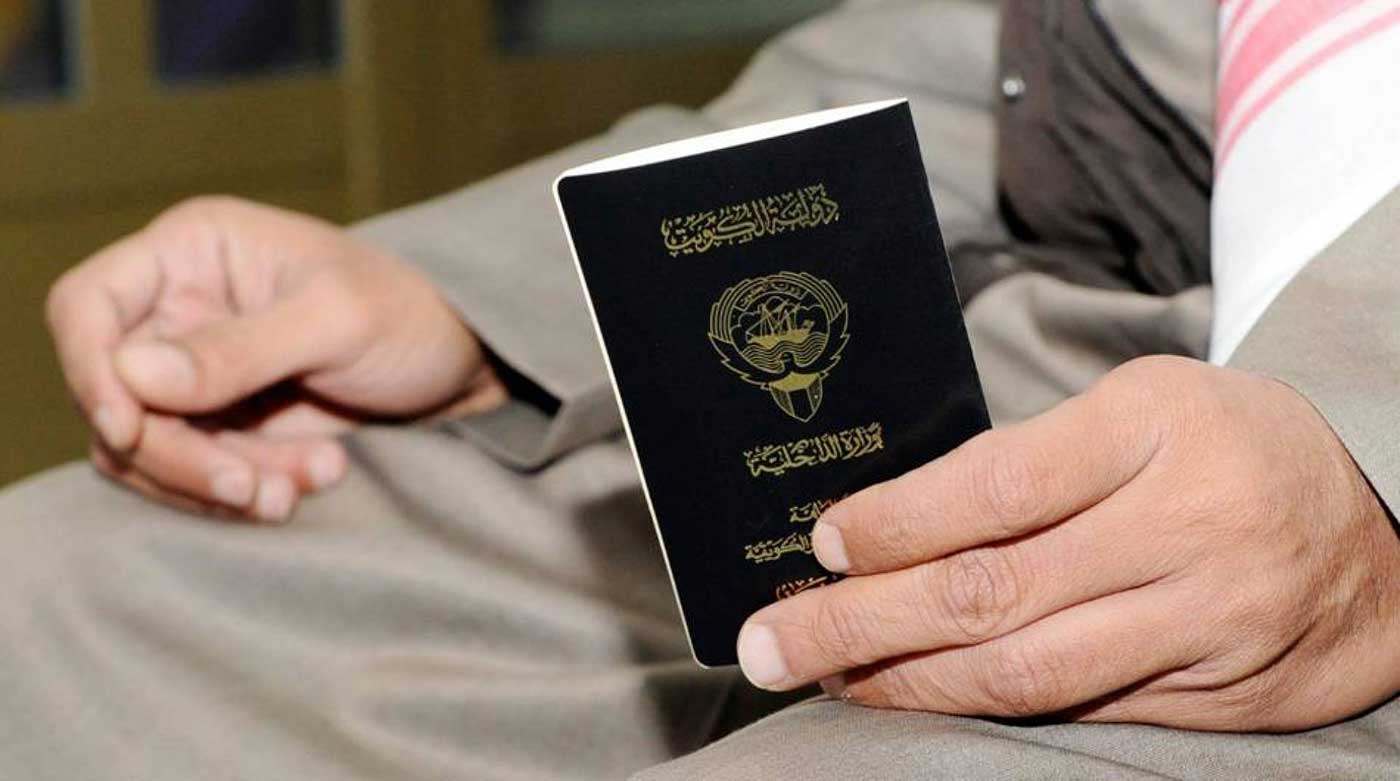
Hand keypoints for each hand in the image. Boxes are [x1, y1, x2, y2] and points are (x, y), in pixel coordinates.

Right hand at [47, 197, 506, 521]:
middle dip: (181, 455)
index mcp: (193, 251)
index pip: (86, 304)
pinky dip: (242, 491)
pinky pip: (192, 474)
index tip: (131, 428)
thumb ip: (238, 348)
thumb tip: (130, 373)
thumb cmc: (411, 315)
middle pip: (112, 395)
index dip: (89, 370)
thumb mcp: (336, 321)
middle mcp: (178, 308)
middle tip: (256, 487)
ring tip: (306, 483)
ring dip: (217, 481)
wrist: (461, 367)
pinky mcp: (221, 424)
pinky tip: (312, 481)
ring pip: (147, 448)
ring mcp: (194, 372)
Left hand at [736, 356, 1399, 730]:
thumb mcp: (1139, 407)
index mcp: (1158, 429)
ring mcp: (1215, 623)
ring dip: (910, 683)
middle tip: (770, 644)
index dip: (895, 524)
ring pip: (1030, 672)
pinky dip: (994, 710)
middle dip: (860, 624)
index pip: (995, 489)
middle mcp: (1190, 528)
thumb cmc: (1230, 445)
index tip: (823, 541)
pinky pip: (1086, 714)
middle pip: (993, 592)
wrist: (1387, 521)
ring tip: (831, 677)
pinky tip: (928, 699)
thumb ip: (1028, 463)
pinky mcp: (1227, 697)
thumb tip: (889, 527)